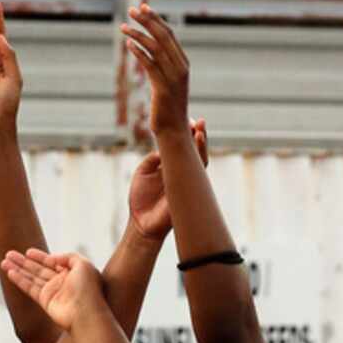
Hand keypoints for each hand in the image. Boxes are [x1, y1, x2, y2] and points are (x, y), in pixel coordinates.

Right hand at [1, 249, 101, 329]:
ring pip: (31, 277)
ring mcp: (53, 292)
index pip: (52, 262)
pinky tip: (9, 272)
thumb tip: (52, 258)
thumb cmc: (89, 289)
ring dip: (17, 269)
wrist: (86, 314)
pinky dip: (19, 280)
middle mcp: (61, 282)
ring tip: (3, 261)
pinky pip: (29, 288)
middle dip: (23, 262)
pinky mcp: (45, 302)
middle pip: (38, 269)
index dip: (39, 256)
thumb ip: (68, 256)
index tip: (27, 252)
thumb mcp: (84, 264)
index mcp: (72, 273)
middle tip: (8, 254)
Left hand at [120, 6, 191, 132]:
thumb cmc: (168, 106)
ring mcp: (173, 78)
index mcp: (183, 63)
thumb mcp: (167, 81)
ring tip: (123, 26)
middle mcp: (181, 67)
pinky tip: (128, 44)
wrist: (174, 130)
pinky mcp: (163, 88)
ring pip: (155, 48)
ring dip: (138, 34)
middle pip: (163, 36)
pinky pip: (150, 65)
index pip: (169, 34)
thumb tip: (149, 49)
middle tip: (131, 10)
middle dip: (147, 20)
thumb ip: (162, 64)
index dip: (156, 19)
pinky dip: (139, 52)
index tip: (143, 8)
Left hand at [129, 119, 207, 238]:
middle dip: (197, 134)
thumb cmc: (141, 199)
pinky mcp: (189, 189)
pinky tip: (198, 144)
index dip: (184, 134)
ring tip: (201, 128)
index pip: (180, 147)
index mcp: (169, 166)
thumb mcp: (143, 172)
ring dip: (201, 143)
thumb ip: (153, 158)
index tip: (184, 120)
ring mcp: (186, 180)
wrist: (142, 223)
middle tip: (198, 120)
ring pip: (199, 158)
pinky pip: (197, 171)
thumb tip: (162, 148)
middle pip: (193, 149)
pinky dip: (199, 157)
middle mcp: (180, 171)